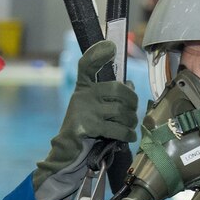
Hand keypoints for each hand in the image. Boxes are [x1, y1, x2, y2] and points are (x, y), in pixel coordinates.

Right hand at [32, 39, 136, 199]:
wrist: (67, 153)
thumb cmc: (85, 130)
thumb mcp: (95, 108)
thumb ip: (110, 96)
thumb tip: (130, 86)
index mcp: (83, 88)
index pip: (87, 64)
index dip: (98, 53)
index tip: (111, 46)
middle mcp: (82, 96)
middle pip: (118, 89)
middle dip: (132, 102)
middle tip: (132, 112)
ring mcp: (85, 110)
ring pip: (120, 111)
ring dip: (130, 121)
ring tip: (130, 127)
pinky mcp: (88, 127)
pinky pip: (117, 128)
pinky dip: (127, 134)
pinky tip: (129, 136)